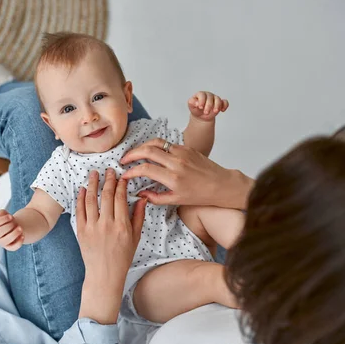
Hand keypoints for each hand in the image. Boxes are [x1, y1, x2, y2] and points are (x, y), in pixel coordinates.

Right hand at [0, 209, 23, 250]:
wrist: (15, 228)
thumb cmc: (8, 220)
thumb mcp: (4, 214)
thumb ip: (1, 212)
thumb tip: (2, 213)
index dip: (3, 219)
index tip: (11, 216)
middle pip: (0, 232)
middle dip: (9, 226)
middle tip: (15, 222)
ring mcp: (2, 242)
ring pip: (6, 241)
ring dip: (14, 234)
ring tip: (20, 228)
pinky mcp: (10, 247)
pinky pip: (13, 247)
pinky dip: (18, 242)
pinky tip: (23, 236)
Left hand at [77, 168, 146, 323]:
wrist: (104, 274)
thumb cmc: (122, 257)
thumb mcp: (136, 238)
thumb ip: (138, 217)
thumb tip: (142, 199)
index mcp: (122, 226)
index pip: (120, 198)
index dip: (121, 185)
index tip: (121, 177)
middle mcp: (107, 225)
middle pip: (106, 196)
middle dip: (108, 180)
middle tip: (109, 170)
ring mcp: (92, 228)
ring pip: (91, 200)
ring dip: (93, 184)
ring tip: (94, 174)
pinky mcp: (81, 232)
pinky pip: (80, 211)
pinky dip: (81, 198)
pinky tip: (83, 189)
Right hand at [120, 138, 253, 209]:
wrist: (220, 185)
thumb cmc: (200, 195)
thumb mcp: (177, 200)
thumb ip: (156, 197)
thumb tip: (140, 193)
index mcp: (173, 178)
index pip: (146, 169)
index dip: (132, 171)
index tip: (125, 174)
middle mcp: (177, 163)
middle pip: (147, 151)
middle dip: (132, 154)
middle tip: (124, 159)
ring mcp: (182, 153)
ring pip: (156, 143)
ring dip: (142, 146)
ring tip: (135, 153)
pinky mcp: (187, 147)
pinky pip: (167, 143)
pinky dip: (156, 146)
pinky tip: (151, 153)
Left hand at [188, 91, 228, 120]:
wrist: (201, 116)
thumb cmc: (196, 109)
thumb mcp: (191, 106)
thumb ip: (192, 103)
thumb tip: (196, 103)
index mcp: (200, 94)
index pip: (202, 95)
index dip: (201, 101)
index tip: (200, 107)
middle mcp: (208, 95)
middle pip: (210, 97)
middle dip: (208, 105)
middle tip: (206, 112)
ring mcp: (215, 98)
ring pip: (218, 99)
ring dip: (217, 106)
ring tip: (215, 111)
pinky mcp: (220, 103)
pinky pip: (225, 102)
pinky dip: (225, 105)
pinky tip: (222, 110)